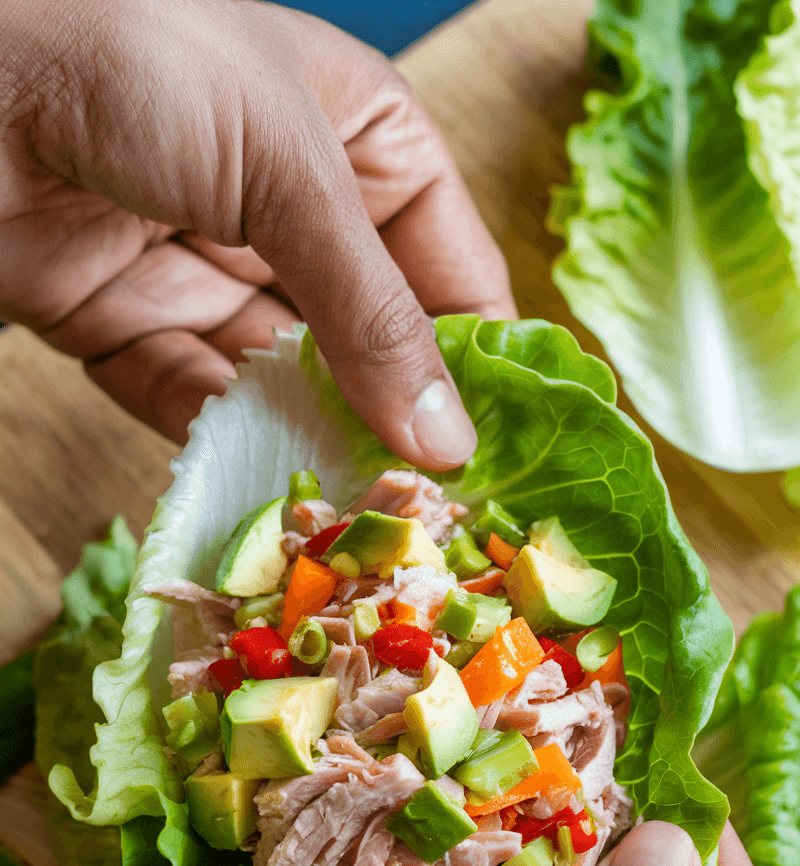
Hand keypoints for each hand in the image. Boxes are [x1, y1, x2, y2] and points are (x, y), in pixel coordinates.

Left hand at [0, 0, 514, 465]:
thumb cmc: (137, 52)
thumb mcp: (288, 170)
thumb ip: (371, 313)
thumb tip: (446, 438)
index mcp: (358, 143)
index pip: (452, 269)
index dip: (481, 362)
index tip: (502, 453)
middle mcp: (290, 210)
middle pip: (368, 340)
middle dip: (394, 418)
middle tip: (431, 504)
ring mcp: (205, 266)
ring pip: (281, 383)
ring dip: (309, 444)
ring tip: (354, 512)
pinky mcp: (124, 318)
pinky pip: (190, 397)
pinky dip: (220, 444)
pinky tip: (262, 487)